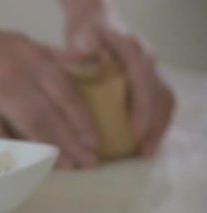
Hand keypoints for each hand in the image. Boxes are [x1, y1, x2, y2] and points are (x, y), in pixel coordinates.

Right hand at [0, 27, 98, 168]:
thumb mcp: (25, 41)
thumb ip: (56, 55)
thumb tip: (90, 63)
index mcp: (34, 59)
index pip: (67, 93)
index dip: (83, 120)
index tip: (95, 141)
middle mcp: (18, 76)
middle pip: (52, 115)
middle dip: (73, 142)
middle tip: (87, 163)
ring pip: (30, 127)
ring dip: (51, 150)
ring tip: (67, 166)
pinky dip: (13, 151)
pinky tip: (27, 165)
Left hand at [64, 5, 174, 155]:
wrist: (96, 24)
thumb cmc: (86, 35)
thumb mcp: (81, 38)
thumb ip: (83, 48)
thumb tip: (86, 57)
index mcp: (132, 50)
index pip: (143, 81)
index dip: (142, 109)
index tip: (136, 133)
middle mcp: (147, 59)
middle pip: (160, 94)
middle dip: (155, 126)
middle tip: (145, 152)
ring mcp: (151, 70)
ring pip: (164, 101)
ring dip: (159, 128)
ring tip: (147, 153)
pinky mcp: (148, 81)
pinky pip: (160, 104)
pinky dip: (155, 124)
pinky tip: (145, 143)